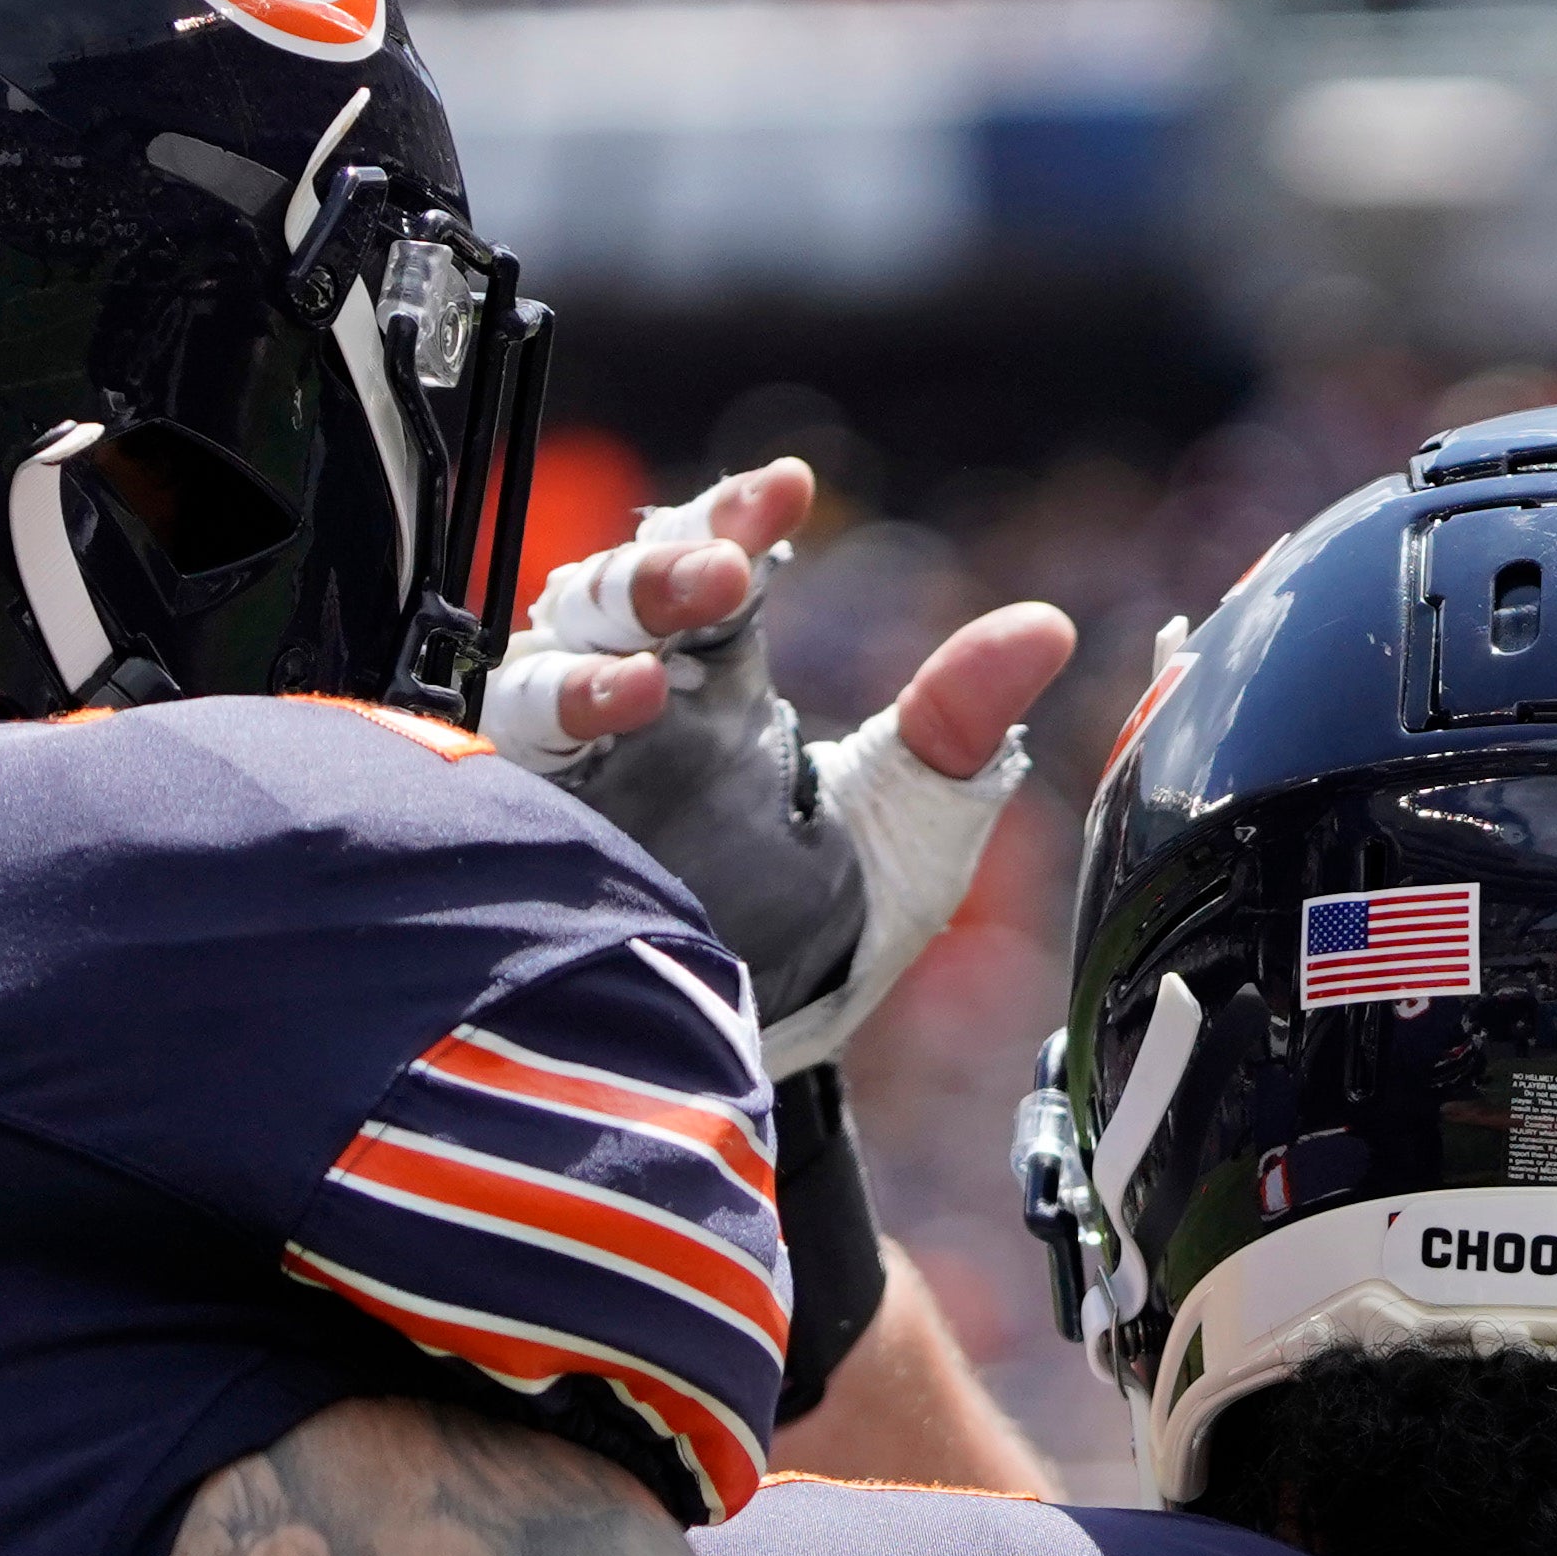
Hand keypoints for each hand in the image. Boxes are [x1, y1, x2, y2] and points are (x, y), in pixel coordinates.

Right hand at [481, 456, 1074, 1072]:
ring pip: (545, 652)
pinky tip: (617, 711)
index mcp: (719, 696)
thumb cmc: (818, 951)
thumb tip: (1049, 625)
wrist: (744, 1068)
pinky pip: (507, 742)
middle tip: (727, 565)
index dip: (733, 516)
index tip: (786, 488)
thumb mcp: (910, 836)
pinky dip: (557, 709)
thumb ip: (964, 726)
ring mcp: (572, 770)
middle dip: (662, 564)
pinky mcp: (526, 825)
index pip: (710, 572)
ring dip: (599, 636)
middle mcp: (634, 716)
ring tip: (658, 664)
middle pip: (613, 594)